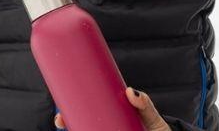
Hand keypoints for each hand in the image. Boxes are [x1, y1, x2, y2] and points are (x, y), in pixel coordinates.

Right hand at [53, 87, 170, 130]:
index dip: (70, 108)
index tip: (60, 106)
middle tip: (61, 120)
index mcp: (111, 114)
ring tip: (67, 127)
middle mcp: (106, 126)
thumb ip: (144, 103)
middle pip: (80, 123)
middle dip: (66, 120)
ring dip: (73, 128)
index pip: (86, 109)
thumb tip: (130, 91)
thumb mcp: (150, 115)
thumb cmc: (158, 129)